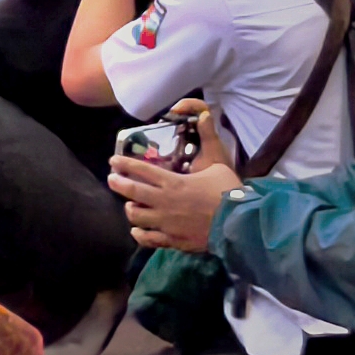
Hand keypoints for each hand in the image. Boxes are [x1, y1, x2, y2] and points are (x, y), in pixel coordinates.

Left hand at [112, 106, 238, 253]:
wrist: (241, 224)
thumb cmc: (229, 192)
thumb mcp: (219, 163)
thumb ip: (208, 141)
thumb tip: (205, 114)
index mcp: (173, 182)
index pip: (141, 170)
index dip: (124, 164)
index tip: (113, 161)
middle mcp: (164, 202)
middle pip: (131, 191)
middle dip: (118, 183)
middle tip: (112, 179)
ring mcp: (166, 223)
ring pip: (135, 216)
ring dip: (130, 209)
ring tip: (130, 205)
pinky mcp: (173, 240)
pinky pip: (148, 239)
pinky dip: (139, 234)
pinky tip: (137, 230)